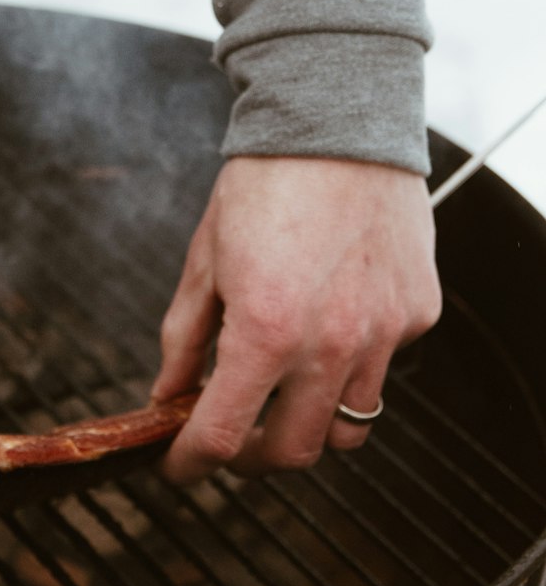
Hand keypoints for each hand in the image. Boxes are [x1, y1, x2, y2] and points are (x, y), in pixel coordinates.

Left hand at [152, 157, 440, 480]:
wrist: (338, 122)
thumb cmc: (264, 184)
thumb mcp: (204, 261)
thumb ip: (184, 338)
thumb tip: (168, 395)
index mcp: (265, 332)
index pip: (223, 436)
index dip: (192, 463)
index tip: (181, 464)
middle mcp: (330, 344)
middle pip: (293, 453)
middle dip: (252, 460)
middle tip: (231, 439)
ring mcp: (382, 333)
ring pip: (348, 428)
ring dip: (308, 426)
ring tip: (282, 397)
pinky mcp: (417, 314)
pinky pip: (382, 369)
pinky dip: (351, 369)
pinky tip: (328, 331)